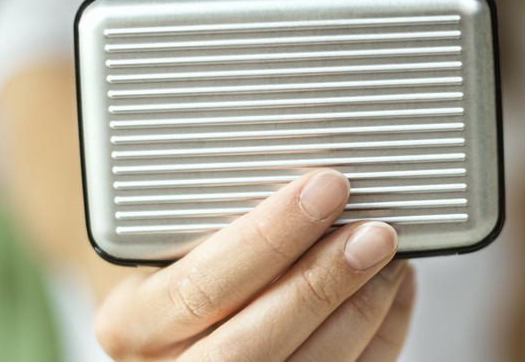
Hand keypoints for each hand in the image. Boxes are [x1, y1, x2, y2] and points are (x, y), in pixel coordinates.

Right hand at [96, 169, 415, 360]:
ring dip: (360, 310)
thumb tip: (307, 182)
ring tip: (388, 256)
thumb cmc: (173, 286)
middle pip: (252, 344)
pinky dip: (378, 337)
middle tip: (372, 231)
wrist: (175, 341)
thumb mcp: (168, 251)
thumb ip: (215, 227)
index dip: (270, 239)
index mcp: (136, 322)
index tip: (323, 189)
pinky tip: (389, 292)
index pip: (202, 285)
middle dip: (322, 281)